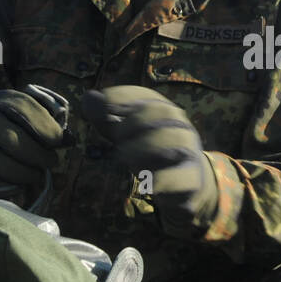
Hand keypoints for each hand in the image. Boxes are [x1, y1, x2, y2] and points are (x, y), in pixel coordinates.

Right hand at [0, 87, 69, 194]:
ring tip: (37, 175)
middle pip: (12, 141)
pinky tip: (20, 184)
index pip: (25, 112)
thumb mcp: (25, 112)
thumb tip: (70, 141)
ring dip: (25, 174)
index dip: (46, 129)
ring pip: (0, 164)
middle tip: (51, 162)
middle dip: (38, 155)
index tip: (59, 141)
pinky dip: (8, 186)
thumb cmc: (9, 122)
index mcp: (0, 101)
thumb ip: (47, 122)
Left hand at [80, 86, 218, 235]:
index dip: (127, 97)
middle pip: (165, 113)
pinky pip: (184, 176)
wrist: (188, 184)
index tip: (106, 104)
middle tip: (117, 139)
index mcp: (164, 112)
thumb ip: (107, 119)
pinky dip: (166, 180)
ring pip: (176, 142)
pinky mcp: (192, 178)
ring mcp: (189, 151)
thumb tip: (89, 97)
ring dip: (147, 148)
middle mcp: (180, 127)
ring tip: (126, 159)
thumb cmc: (152, 153)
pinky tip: (148, 185)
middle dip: (136, 122)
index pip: (148, 96)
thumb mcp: (126, 135)